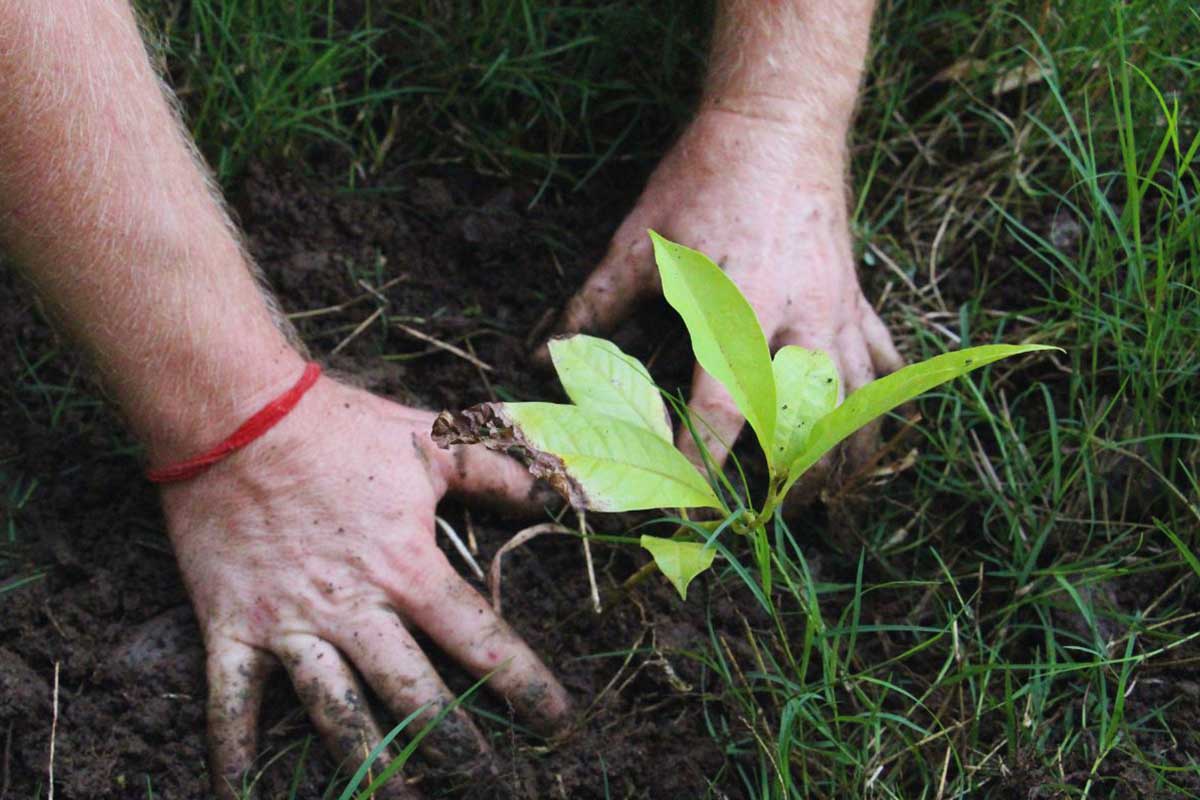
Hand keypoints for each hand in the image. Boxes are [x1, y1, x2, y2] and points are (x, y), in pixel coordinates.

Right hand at [160, 376, 570, 797]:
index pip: (479, 640)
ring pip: (335, 713)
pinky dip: (236, 753)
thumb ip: (500, 471)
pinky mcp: (232, 628)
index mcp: (407, 567)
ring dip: (370, 766)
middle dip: (454, 746)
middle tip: (485, 780)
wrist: (236, 413)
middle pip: (413, 696)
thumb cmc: (340, 427)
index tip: (558, 720)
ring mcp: (289, 625)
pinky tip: (245, 793)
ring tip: (406, 798)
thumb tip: (562, 491)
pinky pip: (231, 703)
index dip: (525, 684)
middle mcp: (353, 609)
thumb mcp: (431, 441)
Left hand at [549, 108, 902, 485]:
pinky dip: (881, 410)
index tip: (681, 508)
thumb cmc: (704, 177)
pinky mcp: (859, 301)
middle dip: (782, 484)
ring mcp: (837, 313)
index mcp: (736, 310)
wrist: (780, 123)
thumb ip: (597, 302)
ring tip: (812, 503)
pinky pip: (884, 366)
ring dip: (835, 463)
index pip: (719, 411)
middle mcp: (796, 321)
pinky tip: (869, 444)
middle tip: (756, 520)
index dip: (699, 465)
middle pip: (802, 427)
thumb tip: (543, 355)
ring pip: (854, 409)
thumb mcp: (641, 238)